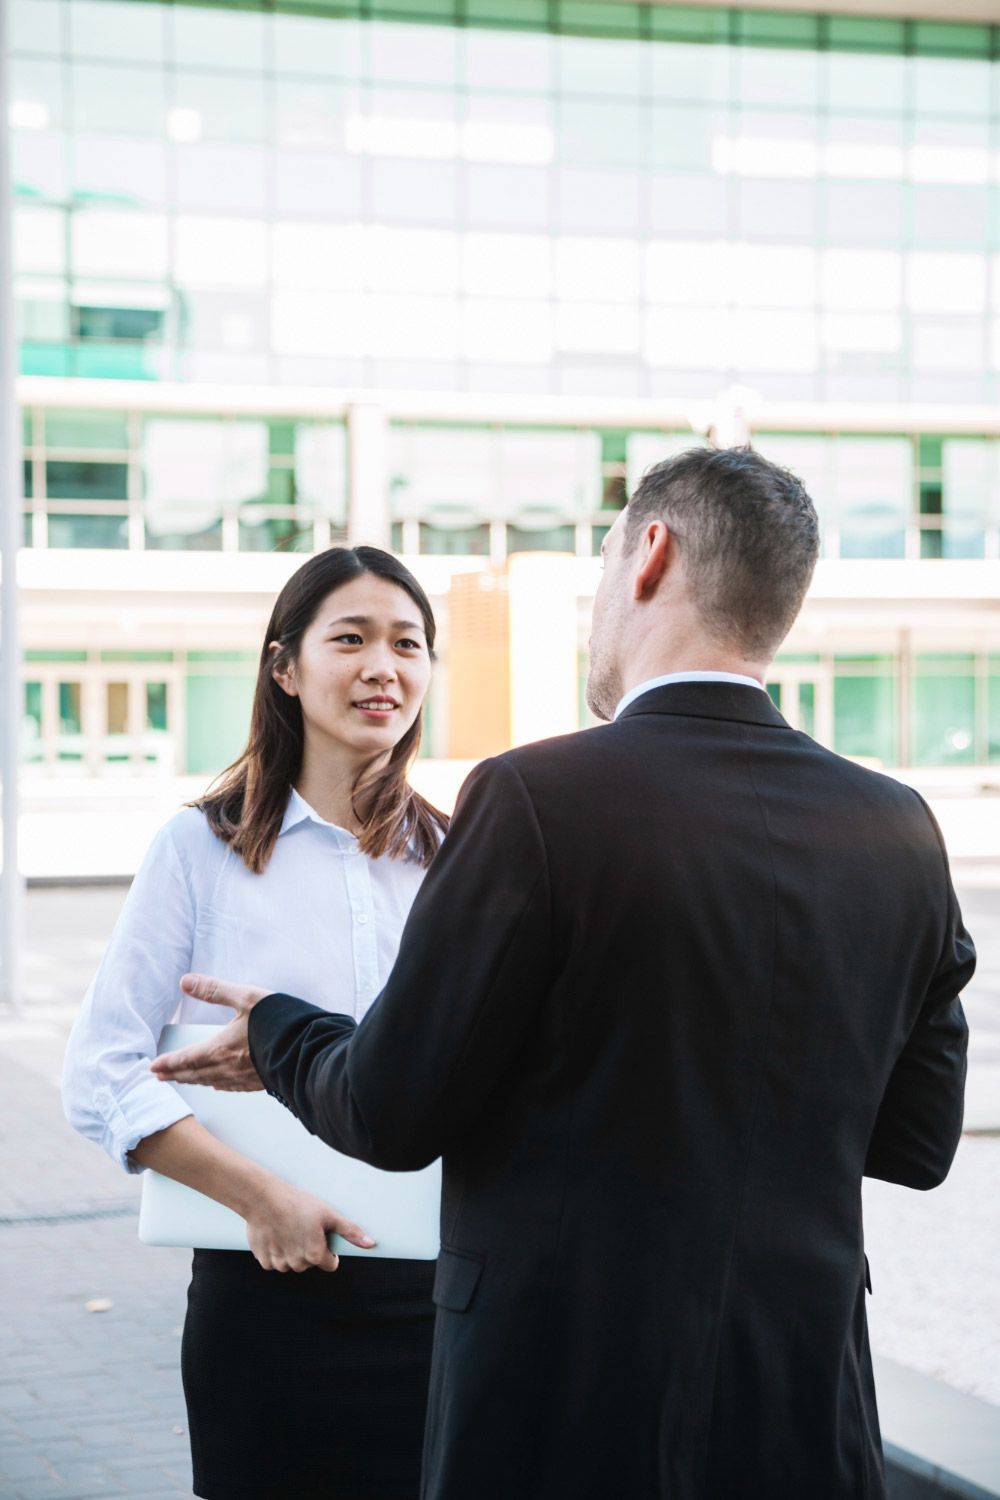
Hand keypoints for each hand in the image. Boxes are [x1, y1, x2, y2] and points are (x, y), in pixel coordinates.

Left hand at [150, 973, 268, 1089]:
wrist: (308, 1049)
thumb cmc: (278, 1022)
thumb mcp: (245, 997)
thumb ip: (214, 990)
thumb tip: (186, 981)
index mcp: (220, 1048)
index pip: (186, 1058)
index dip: (168, 1063)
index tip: (153, 1067)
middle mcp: (228, 1067)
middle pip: (195, 1073)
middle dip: (175, 1074)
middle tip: (160, 1077)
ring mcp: (244, 1077)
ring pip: (211, 1081)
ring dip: (193, 1081)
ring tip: (183, 1080)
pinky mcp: (259, 1081)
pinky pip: (231, 1087)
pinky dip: (218, 1085)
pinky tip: (218, 1085)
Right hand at [246, 1181, 376, 1272]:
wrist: (263, 1198)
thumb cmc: (298, 1204)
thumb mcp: (329, 1214)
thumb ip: (350, 1231)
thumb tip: (370, 1243)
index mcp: (314, 1255)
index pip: (330, 1264)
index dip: (329, 1250)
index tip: (322, 1235)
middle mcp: (297, 1264)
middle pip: (310, 1263)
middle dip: (309, 1249)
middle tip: (304, 1227)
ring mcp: (279, 1263)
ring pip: (292, 1262)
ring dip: (292, 1250)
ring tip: (288, 1228)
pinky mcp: (263, 1260)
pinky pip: (274, 1261)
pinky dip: (276, 1250)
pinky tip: (276, 1233)